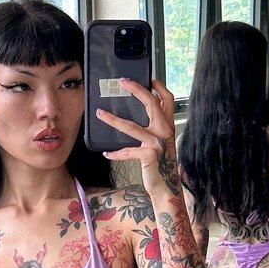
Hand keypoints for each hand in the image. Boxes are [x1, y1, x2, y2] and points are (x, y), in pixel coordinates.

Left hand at [96, 78, 179, 193]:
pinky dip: (116, 153)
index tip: (149, 78)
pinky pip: (127, 150)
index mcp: (168, 126)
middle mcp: (165, 131)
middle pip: (152, 103)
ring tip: (100, 113)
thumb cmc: (160, 166)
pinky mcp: (149, 155)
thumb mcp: (160, 144)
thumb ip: (153, 130)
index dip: (159, 87)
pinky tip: (107, 153)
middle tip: (122, 82)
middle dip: (136, 90)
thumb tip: (138, 118)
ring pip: (131, 126)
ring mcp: (157, 143)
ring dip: (113, 119)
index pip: (168, 100)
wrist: (166, 189)